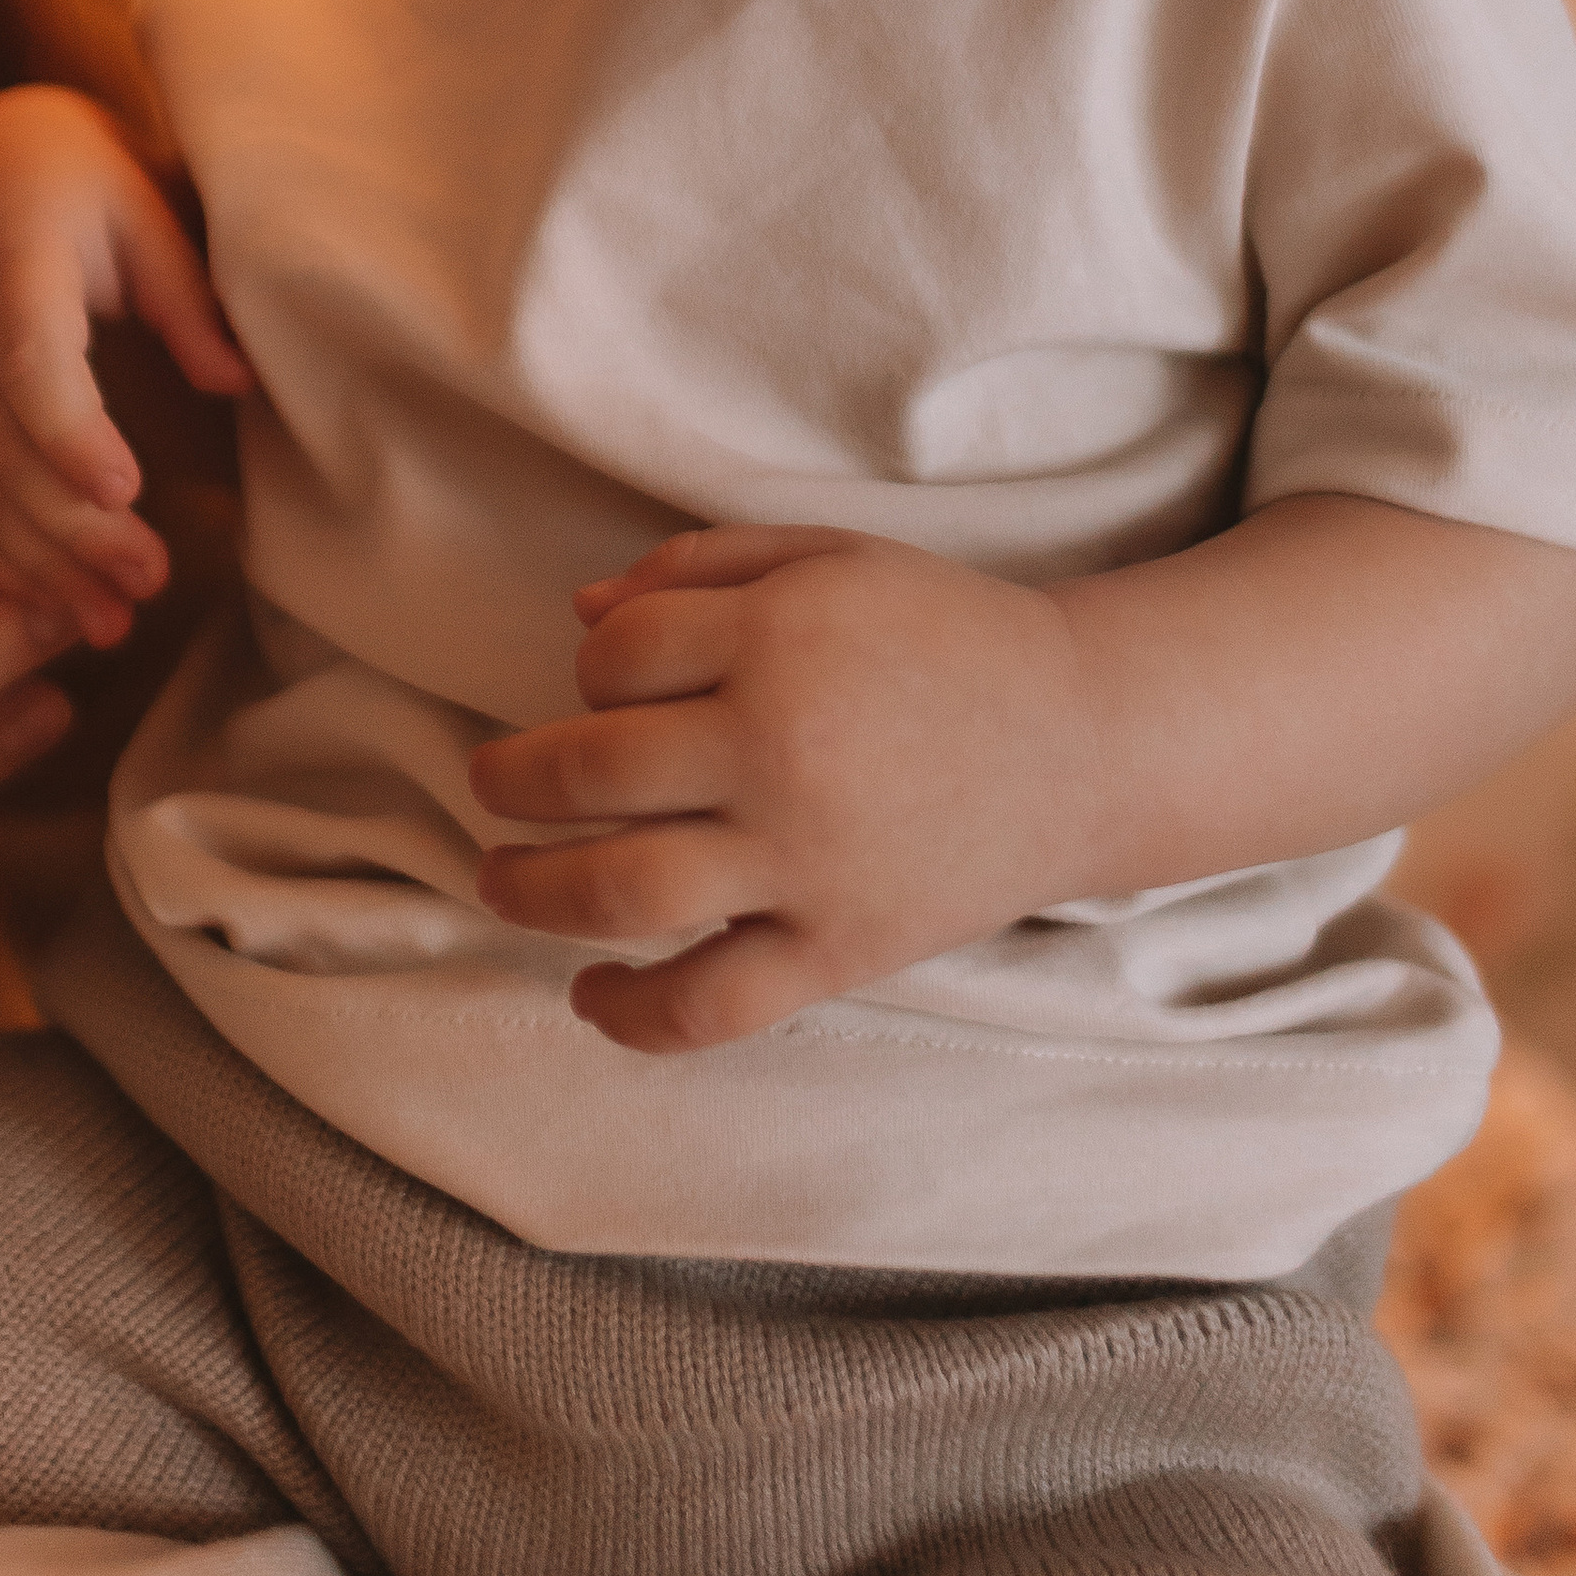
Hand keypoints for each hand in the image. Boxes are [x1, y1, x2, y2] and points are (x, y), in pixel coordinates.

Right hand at [0, 88, 250, 649]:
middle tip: (150, 582)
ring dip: (30, 562)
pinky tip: (43, 602)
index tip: (128, 494)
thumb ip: (187, 296)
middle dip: (69, 525)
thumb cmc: (83, 179)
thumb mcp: (146, 209)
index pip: (30, 352)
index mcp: (9, 245)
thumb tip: (239, 384)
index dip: (72, 430)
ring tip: (109, 622)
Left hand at [465, 524, 1096, 1056]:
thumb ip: (703, 567)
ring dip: (533, 889)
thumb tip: (580, 610)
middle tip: (490, 784)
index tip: (604, 688)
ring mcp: (808, 859)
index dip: (589, 669)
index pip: (616, 656)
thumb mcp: (832, 560)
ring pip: (624, 889)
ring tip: (498, 879)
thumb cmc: (946, 636)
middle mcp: (781, 748)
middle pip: (592, 769)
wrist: (1086, 742)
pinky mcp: (840, 948)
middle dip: (514, 779)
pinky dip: (634, 1015)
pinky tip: (591, 997)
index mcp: (780, 638)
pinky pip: (713, 1003)